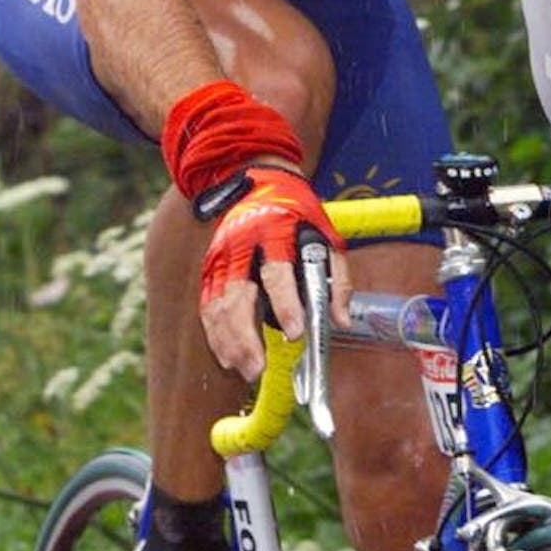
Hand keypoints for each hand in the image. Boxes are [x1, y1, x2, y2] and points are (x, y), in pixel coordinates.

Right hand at [195, 163, 348, 381]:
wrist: (258, 181)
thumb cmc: (298, 215)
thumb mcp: (328, 237)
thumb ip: (338, 281)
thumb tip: (342, 322)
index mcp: (275, 233)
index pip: (278, 273)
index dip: (285, 305)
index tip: (295, 333)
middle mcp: (241, 245)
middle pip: (238, 296)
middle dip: (246, 337)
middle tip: (260, 368)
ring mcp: (220, 257)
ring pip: (217, 306)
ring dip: (229, 343)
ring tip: (247, 370)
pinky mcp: (209, 267)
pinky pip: (207, 306)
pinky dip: (215, 335)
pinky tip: (228, 357)